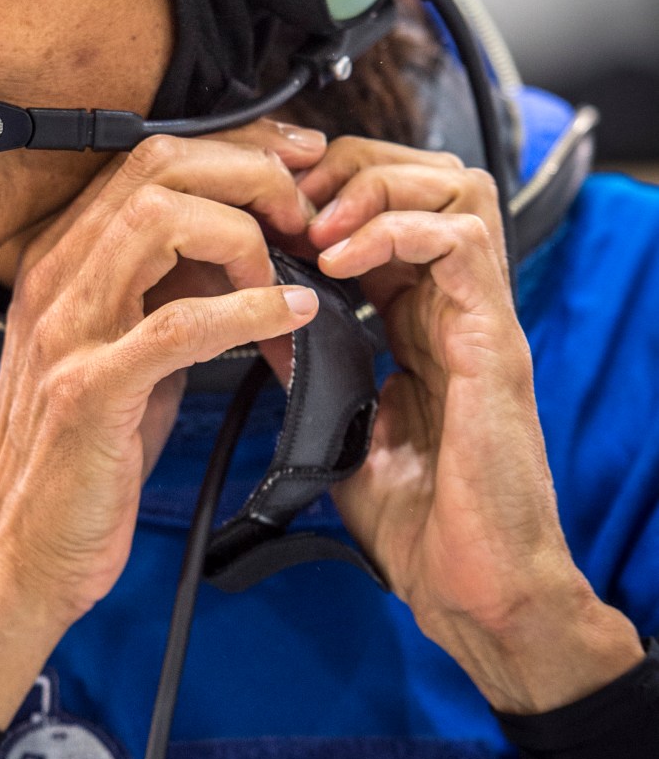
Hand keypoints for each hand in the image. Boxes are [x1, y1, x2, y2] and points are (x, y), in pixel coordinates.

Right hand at [0, 122, 326, 724]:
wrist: (22, 557)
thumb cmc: (83, 462)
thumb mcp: (125, 355)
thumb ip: (166, 293)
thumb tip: (242, 244)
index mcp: (61, 263)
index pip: (148, 159)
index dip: (235, 147)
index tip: (299, 161)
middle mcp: (54, 280)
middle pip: (157, 168)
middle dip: (249, 171)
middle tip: (310, 208)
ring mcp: (66, 332)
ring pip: (160, 221)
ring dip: (247, 233)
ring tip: (299, 266)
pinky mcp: (88, 392)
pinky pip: (176, 324)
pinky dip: (248, 310)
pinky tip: (293, 316)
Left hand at [303, 139, 640, 711]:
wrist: (473, 591)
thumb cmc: (419, 527)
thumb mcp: (345, 433)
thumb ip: (316, 377)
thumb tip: (263, 340)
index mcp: (420, 322)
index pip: (387, 210)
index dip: (328, 194)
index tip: (268, 214)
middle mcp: (456, 308)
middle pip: (428, 174)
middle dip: (353, 168)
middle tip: (291, 201)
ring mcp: (481, 319)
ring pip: (455, 186)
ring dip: (374, 187)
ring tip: (315, 225)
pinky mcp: (495, 342)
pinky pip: (462, 243)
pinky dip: (395, 230)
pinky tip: (338, 260)